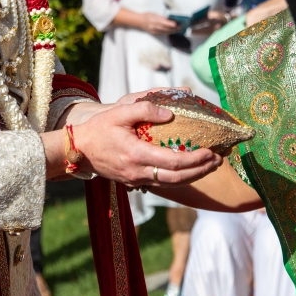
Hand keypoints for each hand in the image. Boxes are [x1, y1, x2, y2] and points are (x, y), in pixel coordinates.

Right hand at [58, 94, 225, 194]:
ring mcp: (137, 179)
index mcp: (137, 154)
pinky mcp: (135, 181)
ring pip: (172, 184)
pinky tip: (190, 169)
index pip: (174, 163)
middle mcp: (139, 171)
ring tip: (210, 165)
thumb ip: (145, 110)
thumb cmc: (98, 129)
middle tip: (218, 160)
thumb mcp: (119, 112)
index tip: (211, 151)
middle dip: (201, 170)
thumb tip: (170, 113)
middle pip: (178, 178)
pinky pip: (163, 183)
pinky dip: (180, 178)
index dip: (196, 160)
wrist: (78, 150)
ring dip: (194, 176)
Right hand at [112, 8, 180, 36]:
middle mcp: (154, 26)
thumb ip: (161, 17)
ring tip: (178, 30)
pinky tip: (172, 32)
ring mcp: (154, 31)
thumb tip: (169, 19)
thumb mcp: (154, 14)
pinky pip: (163, 34)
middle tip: (180, 27)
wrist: (138, 22)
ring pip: (165, 32)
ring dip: (172, 31)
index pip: (164, 23)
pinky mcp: (154, 33)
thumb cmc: (146, 16)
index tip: (177, 24)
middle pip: (166, 28)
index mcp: (154, 20)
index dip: (171, 24)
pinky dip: (168, 33)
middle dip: (174, 28)